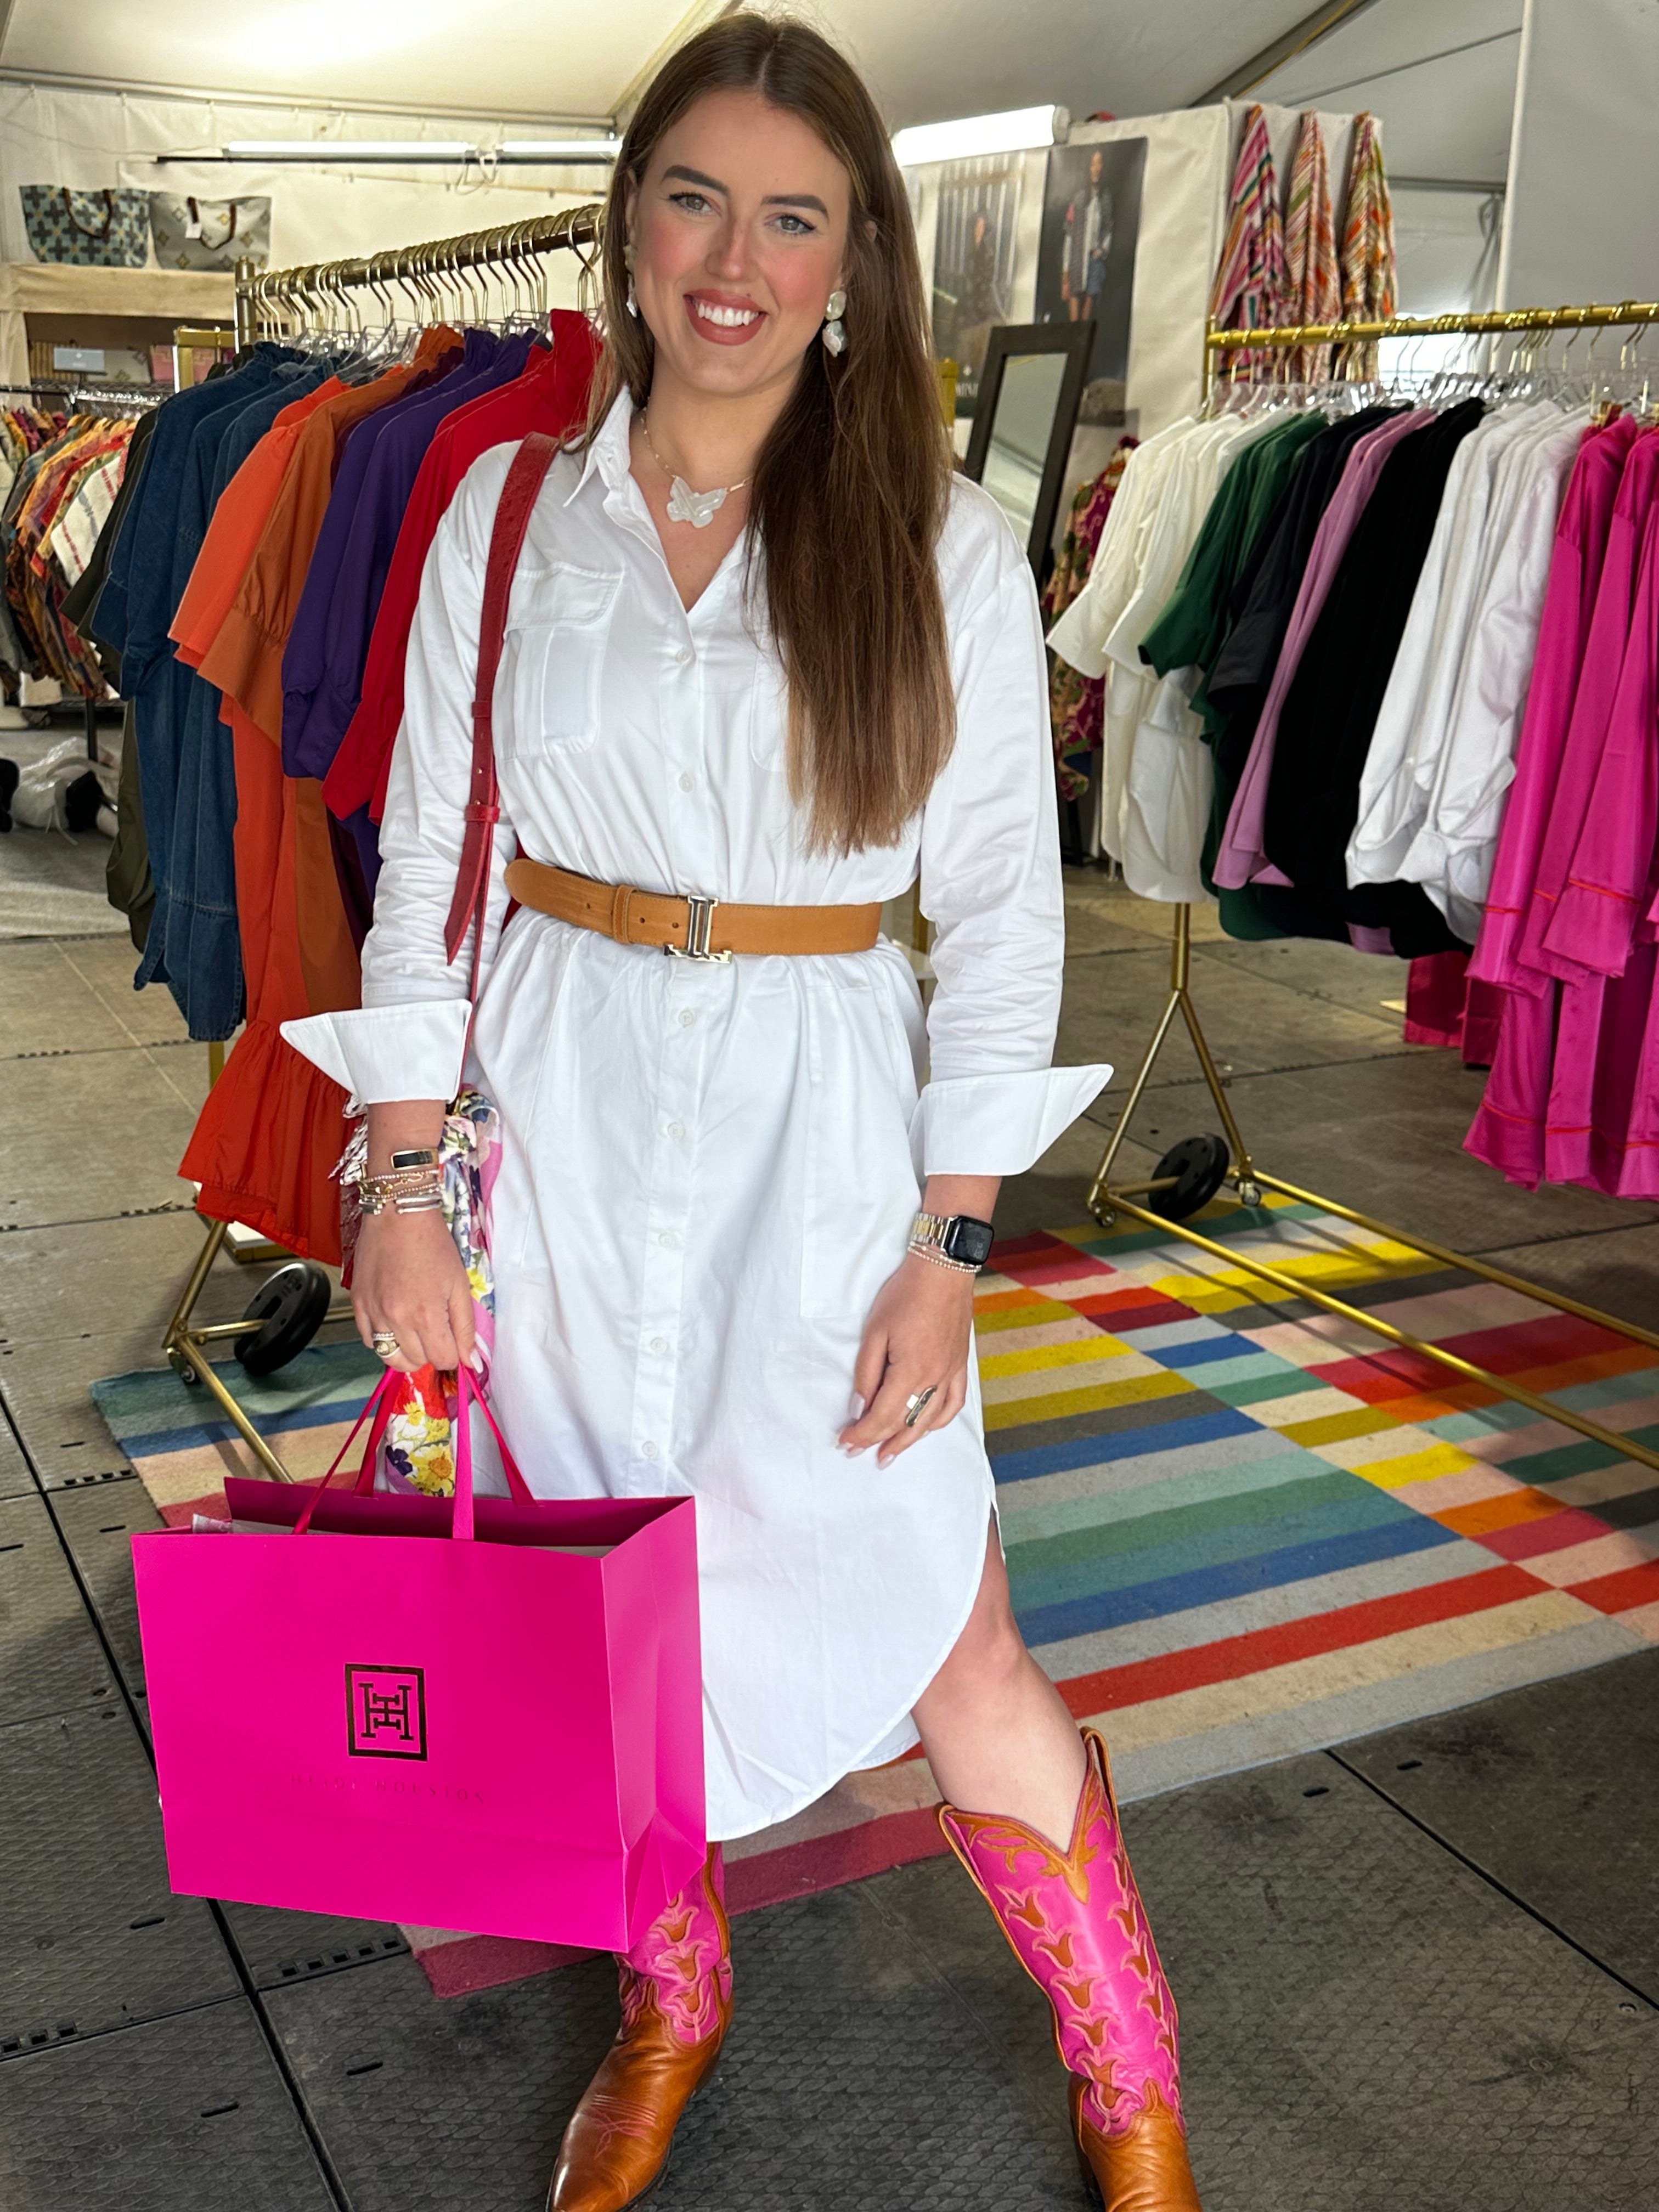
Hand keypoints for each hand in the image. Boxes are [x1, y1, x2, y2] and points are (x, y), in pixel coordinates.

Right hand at [351, 1207, 475, 1374]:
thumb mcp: (459, 1284)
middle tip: (435, 1332)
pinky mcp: (358, 1304)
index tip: (452, 1339)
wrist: (397, 1215)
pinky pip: (368, 1340)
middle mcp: (397, 1319)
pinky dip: (382, 1339)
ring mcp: (373, 1313)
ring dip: (406, 1352)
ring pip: (389, 1357)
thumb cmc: (433, 1245)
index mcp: (427, 1315)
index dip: (452, 1353)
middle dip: (430, 1352)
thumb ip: (465, 1327)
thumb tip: (471, 1362)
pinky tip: (394, 1323)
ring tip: (414, 1333)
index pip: (442, 1359)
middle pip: (416, 1362)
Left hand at [839, 1251, 975, 1467]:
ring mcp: (951, 1373)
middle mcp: (935, 1379)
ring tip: (891, 1452)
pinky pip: (954, 1403)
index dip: (862, 1434)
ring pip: (931, 1421)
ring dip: (909, 1440)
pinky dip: (939, 1421)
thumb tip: (859, 1407)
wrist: (943, 1269)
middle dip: (881, 1442)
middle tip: (861, 1454)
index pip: (883, 1416)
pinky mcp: (961, 1365)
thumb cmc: (906, 1294)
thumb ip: (866, 1374)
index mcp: (911, 1372)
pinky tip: (927, 1428)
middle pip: (906, 1424)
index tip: (846, 1442)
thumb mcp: (875, 1332)